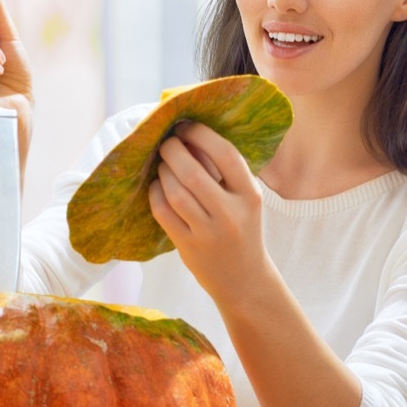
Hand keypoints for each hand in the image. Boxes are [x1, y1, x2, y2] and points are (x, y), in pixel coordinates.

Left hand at [148, 121, 268, 302]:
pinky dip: (156, 194)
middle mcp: (231, 214)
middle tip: (167, 143)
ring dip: (163, 172)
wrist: (244, 279)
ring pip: (176, 192)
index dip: (201, 135)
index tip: (187, 127)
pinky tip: (157, 187)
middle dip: (174, 150)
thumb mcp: (245, 200)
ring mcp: (209, 233)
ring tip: (162, 164)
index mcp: (250, 196)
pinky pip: (164, 212)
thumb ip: (224, 172)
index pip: (226, 154)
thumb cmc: (242, 230)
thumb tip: (190, 137)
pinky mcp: (189, 247)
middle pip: (194, 172)